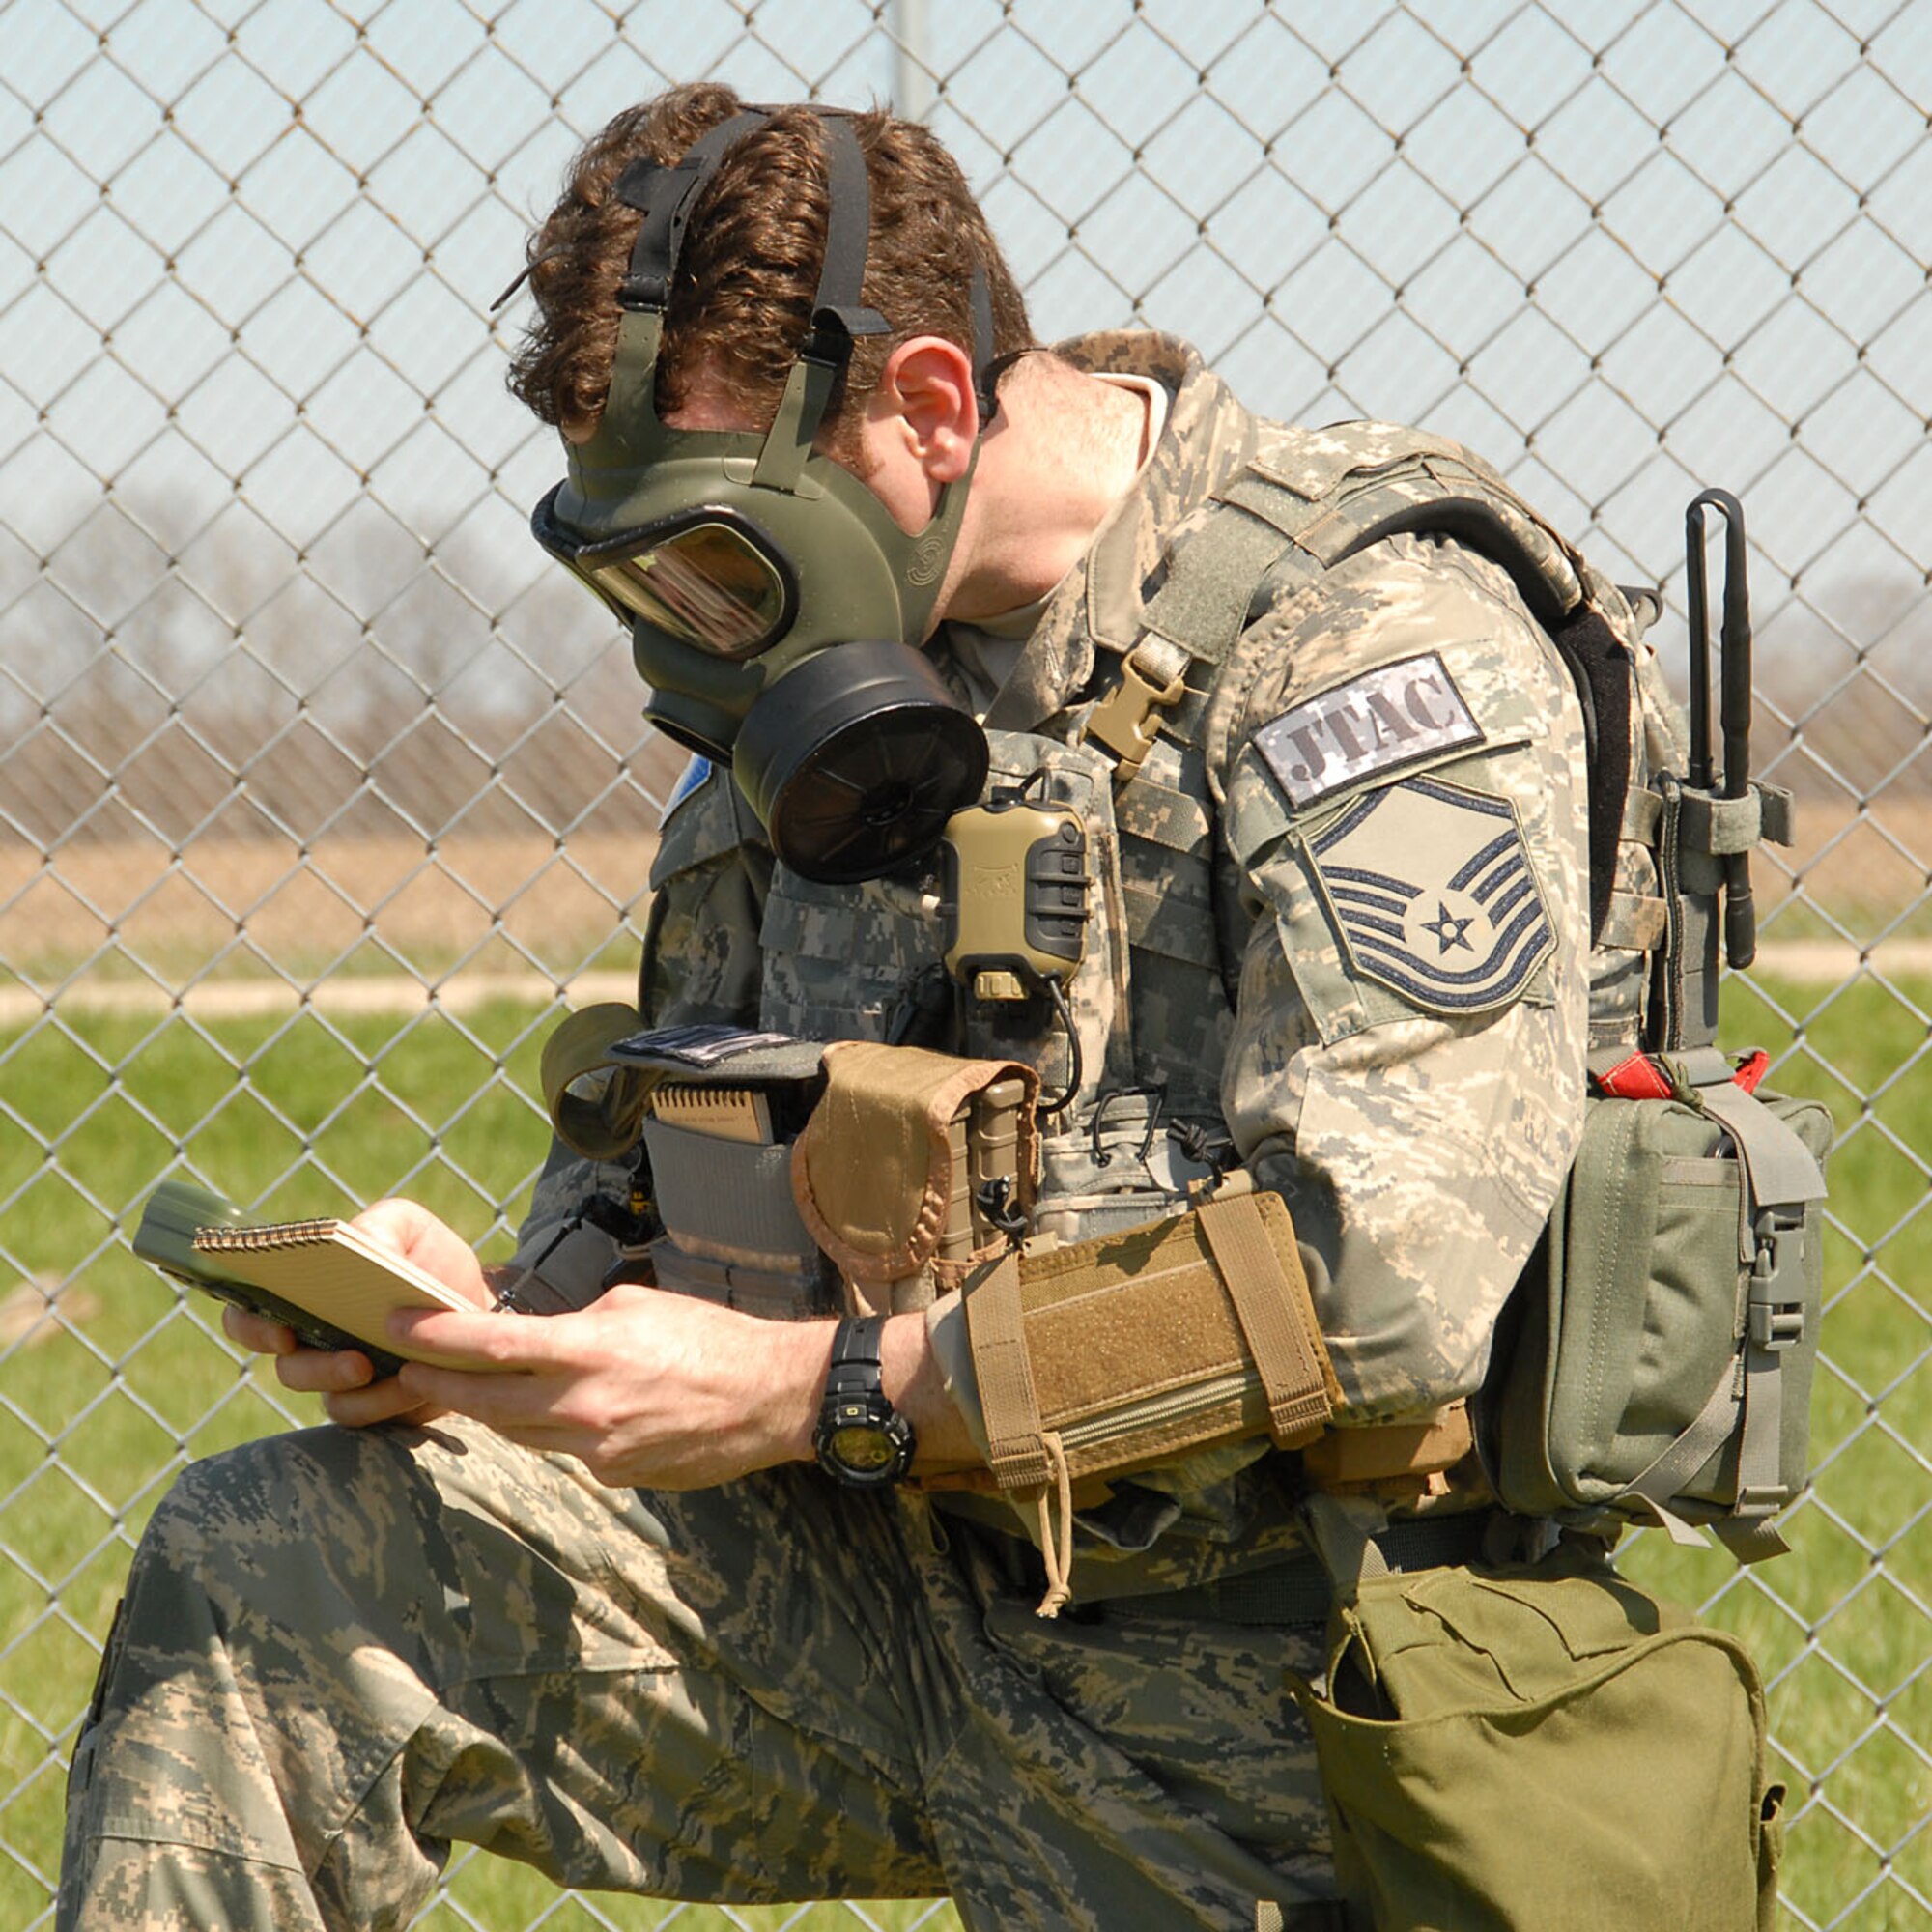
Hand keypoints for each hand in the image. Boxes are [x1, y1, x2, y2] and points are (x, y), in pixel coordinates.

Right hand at [221, 1198, 488, 1427]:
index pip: (249, 1314)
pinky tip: (412, 1384)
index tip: (280, 1331)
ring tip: (379, 1366)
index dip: (250, 1326)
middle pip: (286, 1366)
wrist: (478, 1303)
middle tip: (349, 1359)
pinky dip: (386, 1401)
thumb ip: (381, 1226)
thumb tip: (360, 1242)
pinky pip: (365, 1414)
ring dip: (353, 1384)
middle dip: (311, 1366)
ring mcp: (342, 1379)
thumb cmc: (430, 1261)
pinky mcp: (375, 1406)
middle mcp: (313, 1342)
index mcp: (306, 1296)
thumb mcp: (409, 1227)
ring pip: (326, 1396)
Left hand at [386, 1284, 836, 1489]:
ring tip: (468, 1386)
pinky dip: (554, 1430)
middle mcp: (583, 1407)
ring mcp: (598, 1450)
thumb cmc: (711, 1338)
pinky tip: (568, 1410)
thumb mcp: (638, 1305)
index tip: (395, 1325)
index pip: (491, 1346)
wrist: (771, 1397)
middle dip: (439, 1383)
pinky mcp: (615, 1476)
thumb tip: (541, 1335)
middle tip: (407, 1365)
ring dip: (491, 1409)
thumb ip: (580, 1323)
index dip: (434, 1337)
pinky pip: (565, 1452)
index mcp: (589, 1351)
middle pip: (485, 1401)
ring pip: (519, 1432)